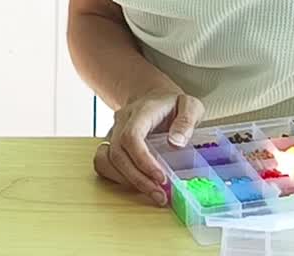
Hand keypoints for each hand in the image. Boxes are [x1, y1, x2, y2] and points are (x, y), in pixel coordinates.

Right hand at [94, 90, 204, 205]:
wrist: (153, 97)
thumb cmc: (172, 104)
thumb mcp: (190, 105)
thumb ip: (186, 121)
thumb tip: (176, 142)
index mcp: (141, 112)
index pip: (131, 136)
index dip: (143, 160)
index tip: (161, 178)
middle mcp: (121, 122)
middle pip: (118, 153)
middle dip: (138, 179)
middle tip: (160, 195)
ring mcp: (113, 133)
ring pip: (107, 161)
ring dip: (127, 181)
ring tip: (152, 193)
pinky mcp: (111, 144)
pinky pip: (103, 164)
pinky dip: (117, 178)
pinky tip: (137, 185)